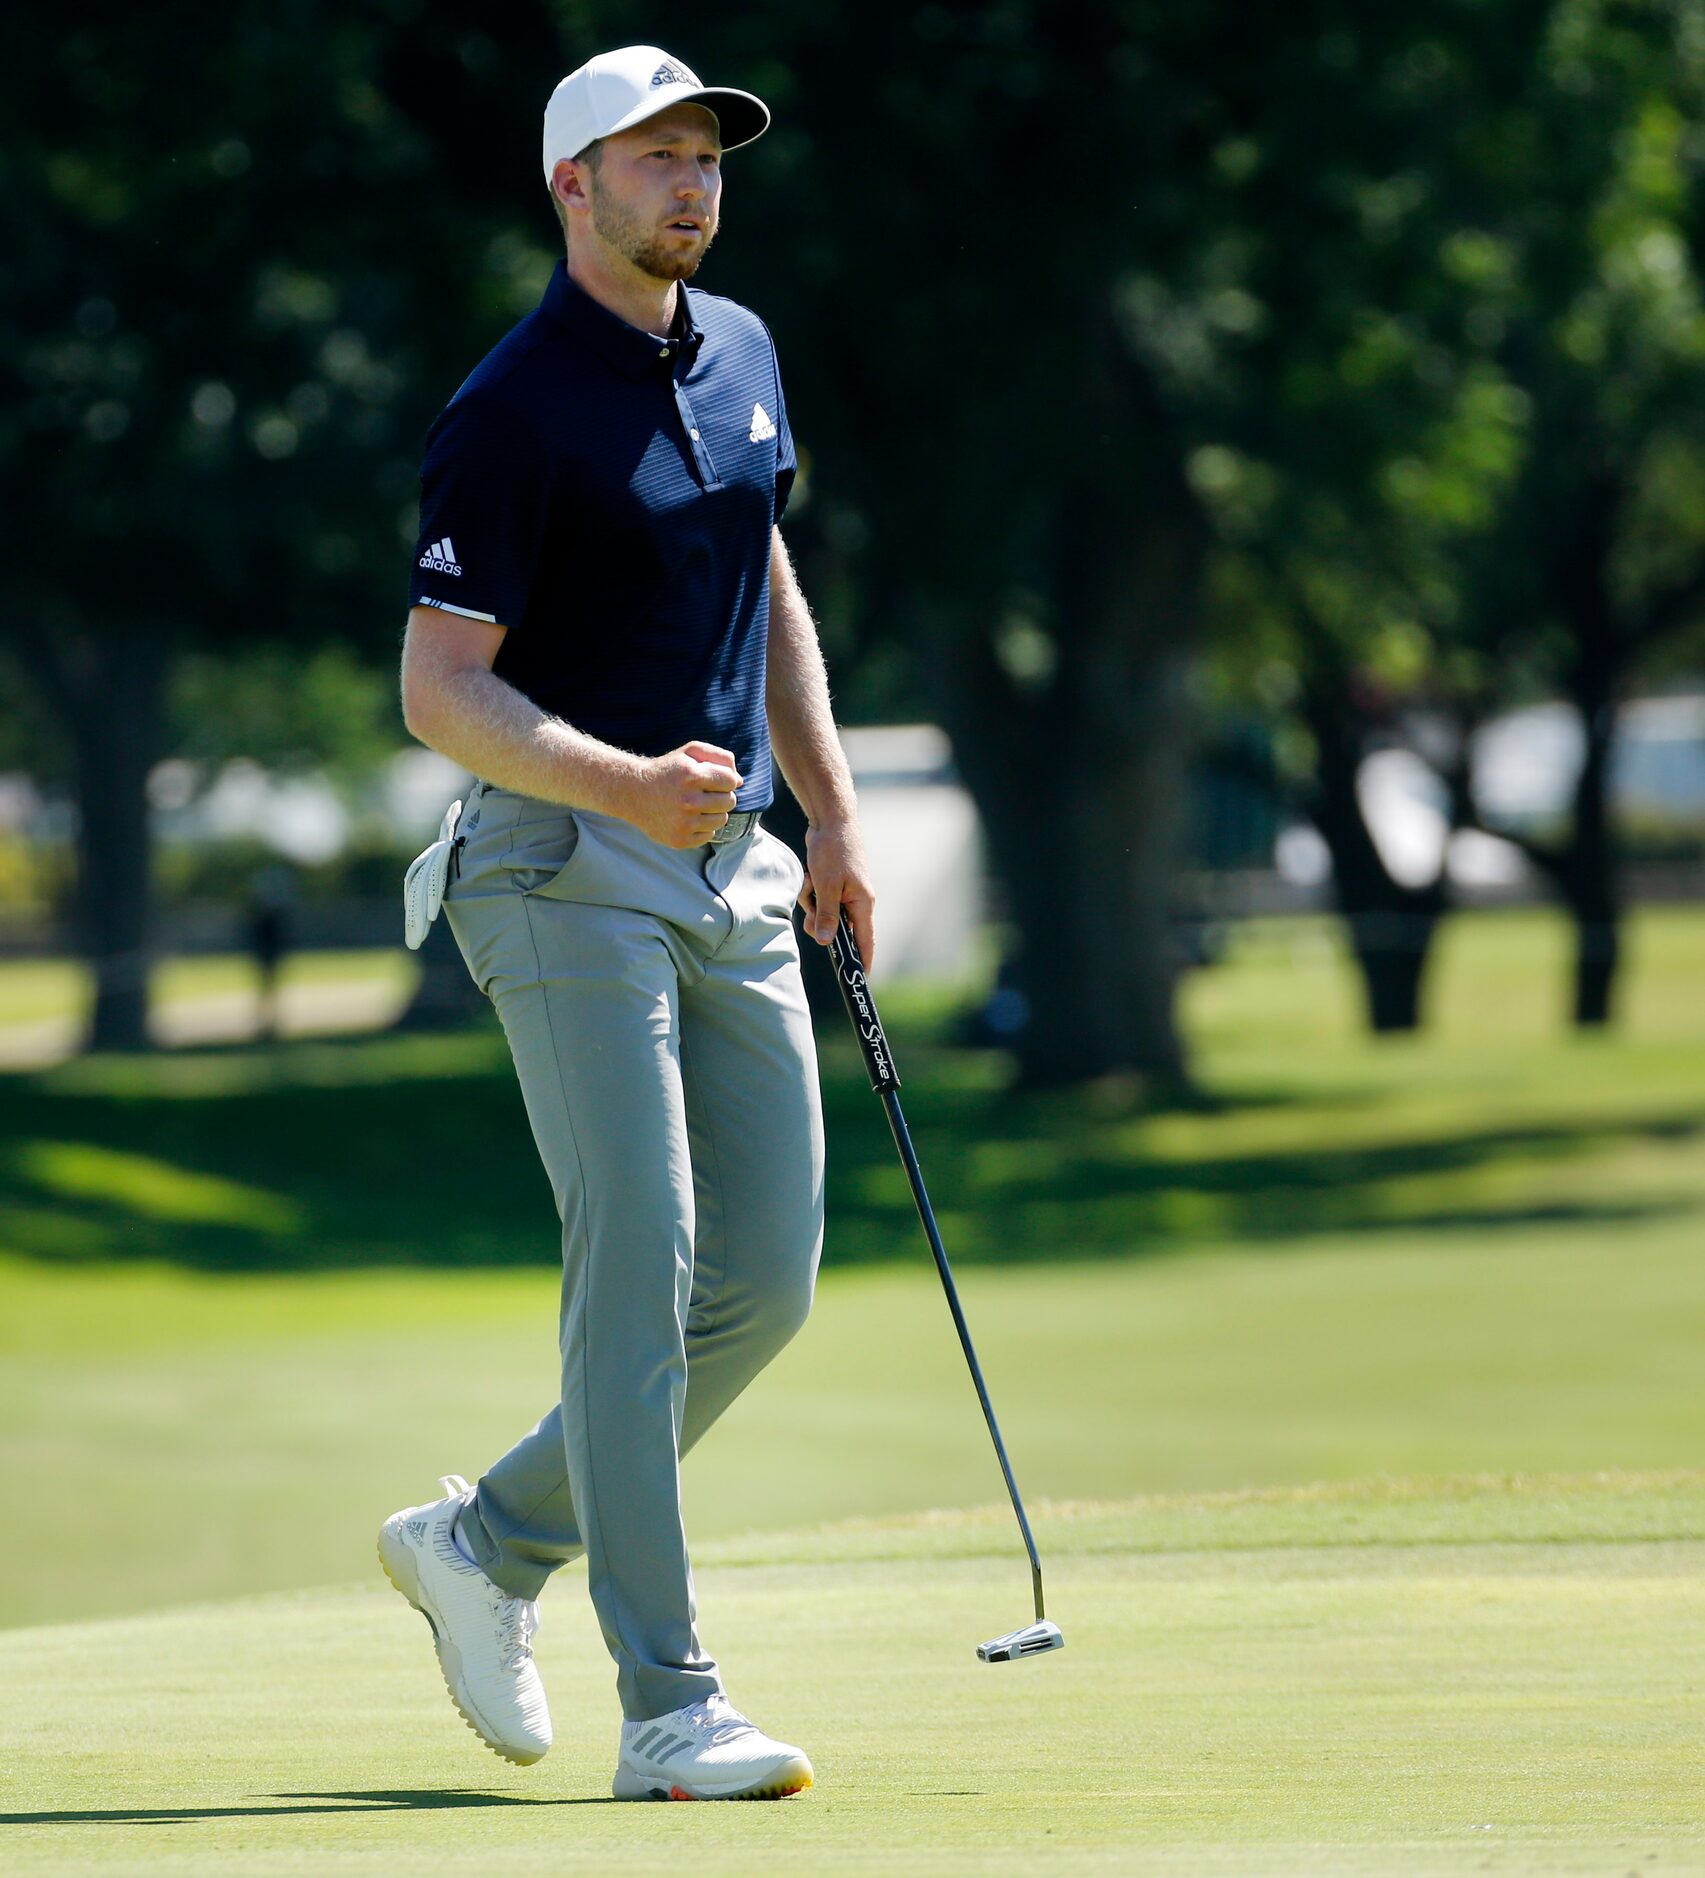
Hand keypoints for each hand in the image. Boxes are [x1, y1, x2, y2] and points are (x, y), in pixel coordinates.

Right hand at [627, 740, 742, 848]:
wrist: (633, 793)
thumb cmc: (668, 770)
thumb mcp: (690, 753)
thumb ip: (719, 758)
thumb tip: (740, 781)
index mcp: (691, 775)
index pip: (730, 781)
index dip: (725, 779)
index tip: (712, 779)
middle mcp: (688, 801)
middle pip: (730, 801)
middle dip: (722, 795)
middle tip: (704, 793)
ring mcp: (683, 823)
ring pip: (722, 820)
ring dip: (714, 812)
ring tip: (697, 805)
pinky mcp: (680, 840)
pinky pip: (709, 835)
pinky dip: (703, 827)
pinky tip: (688, 818)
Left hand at [801, 817, 875, 972]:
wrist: (831, 820)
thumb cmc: (834, 850)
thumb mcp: (827, 885)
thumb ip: (827, 915)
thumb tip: (826, 942)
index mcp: (863, 903)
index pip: (865, 941)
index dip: (862, 960)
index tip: (859, 979)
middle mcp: (856, 900)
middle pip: (837, 928)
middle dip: (821, 921)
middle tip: (812, 911)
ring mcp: (844, 892)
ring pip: (823, 913)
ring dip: (811, 903)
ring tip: (811, 882)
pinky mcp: (832, 884)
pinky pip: (817, 899)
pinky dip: (810, 891)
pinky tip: (809, 875)